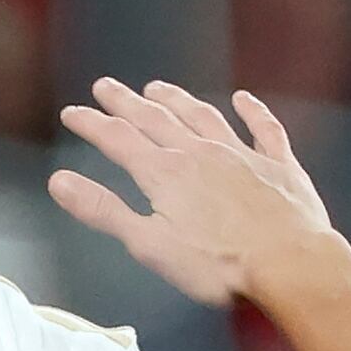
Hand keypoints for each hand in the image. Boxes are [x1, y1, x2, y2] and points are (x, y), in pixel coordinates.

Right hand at [50, 79, 338, 306]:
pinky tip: (243, 99)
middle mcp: (200, 153)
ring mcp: (242, 155)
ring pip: (202, 116)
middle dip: (126, 103)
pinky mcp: (278, 166)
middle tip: (107, 86)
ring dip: (177, 100)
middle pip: (156, 120)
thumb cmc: (218, 264)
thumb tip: (59, 181)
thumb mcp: (149, 244)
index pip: (118, 140)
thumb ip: (105, 211)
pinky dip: (252, 111)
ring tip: (158, 88)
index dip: (92, 124)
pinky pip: (263, 129)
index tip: (72, 112)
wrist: (291, 263)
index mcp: (165, 174)